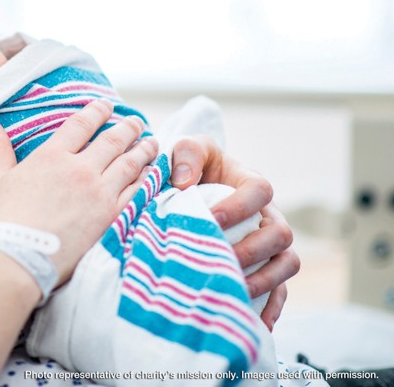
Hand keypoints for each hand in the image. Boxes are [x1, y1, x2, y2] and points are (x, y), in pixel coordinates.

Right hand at [0, 100, 155, 283]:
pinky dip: (147, 179)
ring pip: (130, 163)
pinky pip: (136, 192)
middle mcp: (79, 169)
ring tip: (152, 143)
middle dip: (128, 128)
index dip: (96, 111)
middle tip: (137, 122)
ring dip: (144, 150)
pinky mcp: (110, 216)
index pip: (81, 124)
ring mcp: (98, 192)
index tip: (107, 106)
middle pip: (112, 140)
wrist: (19, 257)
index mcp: (52, 156)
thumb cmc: (5, 220)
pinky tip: (152, 174)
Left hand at [170, 137, 300, 329]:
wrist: (189, 188)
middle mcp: (268, 214)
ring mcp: (270, 243)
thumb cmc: (190, 166)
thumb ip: (185, 154)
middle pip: (281, 233)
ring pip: (287, 263)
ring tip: (234, 288)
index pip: (260, 190)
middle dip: (253, 249)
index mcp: (250, 182)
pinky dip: (271, 307)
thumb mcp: (187, 149)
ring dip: (265, 279)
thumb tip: (184, 182)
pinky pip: (281, 289)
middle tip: (222, 259)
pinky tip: (253, 322)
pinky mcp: (265, 267)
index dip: (241, 206)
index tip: (212, 219)